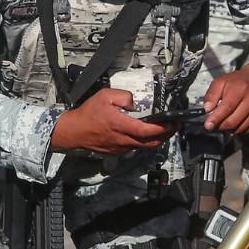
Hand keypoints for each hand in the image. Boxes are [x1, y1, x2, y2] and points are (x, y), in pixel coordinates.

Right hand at [50, 88, 174, 155]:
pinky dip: (145, 142)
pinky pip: (136, 148)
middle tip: (175, 127)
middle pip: (152, 143)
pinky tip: (147, 134)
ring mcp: (121, 148)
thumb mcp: (105, 95)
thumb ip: (124, 96)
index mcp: (122, 126)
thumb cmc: (88, 113)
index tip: (174, 123)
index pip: (149, 131)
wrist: (73, 132)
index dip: (164, 128)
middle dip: (166, 135)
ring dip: (157, 140)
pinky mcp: (117, 152)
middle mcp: (124, 140)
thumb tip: (136, 103)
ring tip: (164, 130)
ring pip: (145, 147)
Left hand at [202, 63, 248, 134]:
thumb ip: (211, 95)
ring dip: (228, 129)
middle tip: (213, 123)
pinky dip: (237, 129)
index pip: (227, 108)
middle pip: (232, 121)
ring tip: (223, 121)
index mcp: (241, 89)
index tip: (208, 125)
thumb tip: (206, 109)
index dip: (216, 118)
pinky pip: (246, 130)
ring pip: (239, 128)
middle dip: (220, 125)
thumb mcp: (220, 82)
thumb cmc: (238, 81)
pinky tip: (233, 121)